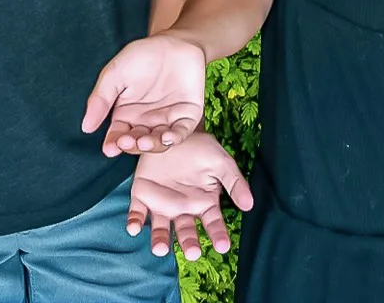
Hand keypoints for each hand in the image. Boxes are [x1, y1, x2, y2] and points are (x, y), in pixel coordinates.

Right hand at [82, 33, 208, 155]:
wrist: (175, 42)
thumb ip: (101, 99)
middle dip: (131, 146)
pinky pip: (181, 132)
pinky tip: (167, 137)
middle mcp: (145, 121)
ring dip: (151, 146)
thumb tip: (86, 127)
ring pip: (158, 143)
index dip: (113, 145)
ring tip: (144, 141)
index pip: (117, 136)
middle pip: (137, 144)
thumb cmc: (142, 56)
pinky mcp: (186, 116)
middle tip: (128, 141)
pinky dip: (174, 138)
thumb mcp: (115, 74)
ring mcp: (166, 120)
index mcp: (126, 114)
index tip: (110, 148)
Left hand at [127, 133, 253, 259]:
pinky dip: (135, 221)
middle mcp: (183, 209)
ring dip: (160, 240)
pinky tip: (134, 228)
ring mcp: (162, 204)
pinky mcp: (142, 195)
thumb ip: (234, 183)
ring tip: (160, 249)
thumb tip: (249, 205)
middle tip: (193, 253)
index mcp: (204, 203)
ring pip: (161, 228)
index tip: (223, 247)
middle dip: (189, 243)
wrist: (172, 131)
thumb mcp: (221, 161)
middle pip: (186, 231)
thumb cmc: (200, 148)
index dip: (218, 235)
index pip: (213, 224)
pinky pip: (138, 212)